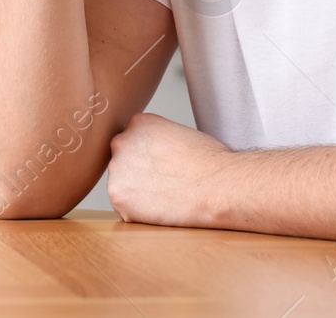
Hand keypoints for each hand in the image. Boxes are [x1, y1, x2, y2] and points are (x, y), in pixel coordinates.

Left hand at [107, 112, 234, 227]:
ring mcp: (117, 170)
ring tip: (165, 195)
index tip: (164, 165)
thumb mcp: (178, 133)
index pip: (133, 141)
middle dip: (138, 172)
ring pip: (122, 184)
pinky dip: (139, 213)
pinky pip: (125, 207)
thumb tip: (150, 153)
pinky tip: (161, 208)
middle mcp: (122, 142)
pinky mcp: (118, 197)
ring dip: (138, 192)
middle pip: (123, 161)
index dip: (149, 156)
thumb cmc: (209, 163)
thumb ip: (155, 139)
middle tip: (164, 182)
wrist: (218, 187)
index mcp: (138, 123)